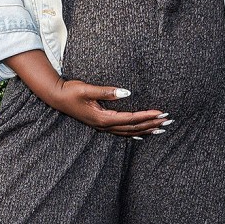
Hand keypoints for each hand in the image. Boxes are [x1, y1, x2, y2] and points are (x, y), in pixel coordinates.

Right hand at [2, 50, 170, 137]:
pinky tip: (143, 135)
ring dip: (146, 130)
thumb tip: (127, 92)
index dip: (146, 116)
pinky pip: (122, 132)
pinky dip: (134, 134)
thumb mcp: (87, 89)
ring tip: (161, 128)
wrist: (56, 97)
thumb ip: (106, 91)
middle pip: (133, 128)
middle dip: (151, 124)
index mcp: (102, 118)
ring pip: (129, 132)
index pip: (130, 119)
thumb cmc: (71, 91)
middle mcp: (104, 125)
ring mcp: (103, 127)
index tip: (160, 113)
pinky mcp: (101, 124)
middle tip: (168, 120)